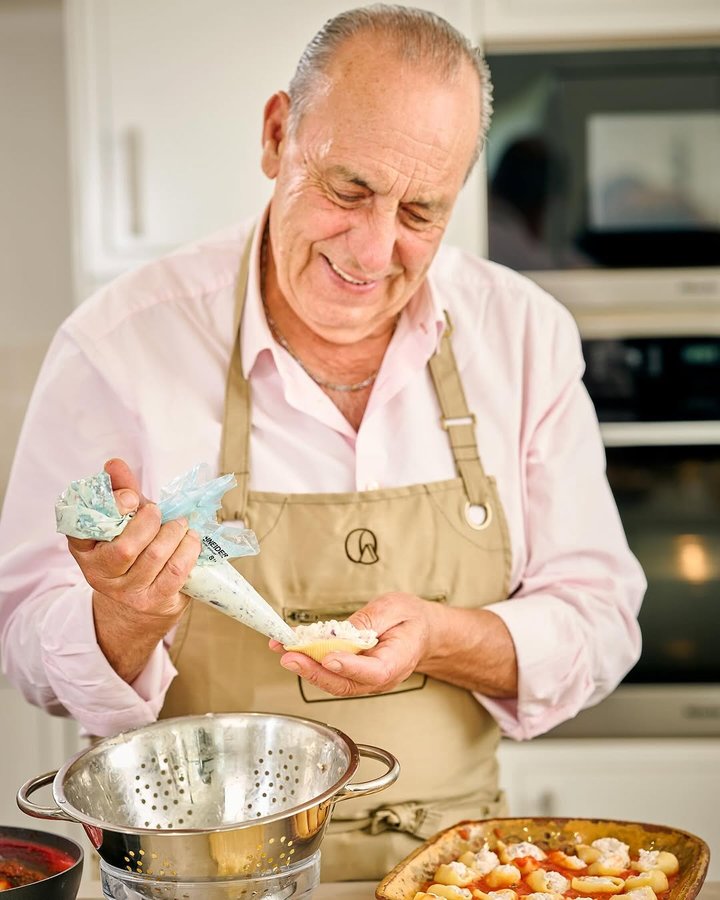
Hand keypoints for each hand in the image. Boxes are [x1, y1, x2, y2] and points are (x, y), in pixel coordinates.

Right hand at [66, 458, 200, 680]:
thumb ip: (120, 491)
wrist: (139, 602)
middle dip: (150, 521)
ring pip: (155, 556)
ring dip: (174, 532)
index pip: (83, 528)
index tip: (132, 498)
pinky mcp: (154, 601)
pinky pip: (176, 571)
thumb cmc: (132, 549)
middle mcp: (100, 573)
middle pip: (126, 547)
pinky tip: (191, 539)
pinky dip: (189, 549)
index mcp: (84, 547)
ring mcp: (127, 591)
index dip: (112, 509)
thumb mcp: (122, 520)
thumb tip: (114, 465)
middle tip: (160, 512)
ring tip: (181, 523)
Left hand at [269, 593, 439, 697]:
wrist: (422, 633)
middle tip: (290, 657)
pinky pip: (330, 672)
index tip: (329, 657)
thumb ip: (371, 620)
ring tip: (283, 651)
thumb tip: (343, 632)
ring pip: (334, 681)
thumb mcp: (395, 608)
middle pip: (346, 683)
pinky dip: (310, 662)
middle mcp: (381, 677)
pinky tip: (292, 649)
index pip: (373, 671)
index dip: (350, 667)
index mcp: (397, 661)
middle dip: (314, 671)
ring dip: (306, 668)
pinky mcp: (353, 674)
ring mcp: (365, 679)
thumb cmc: (410, 620)